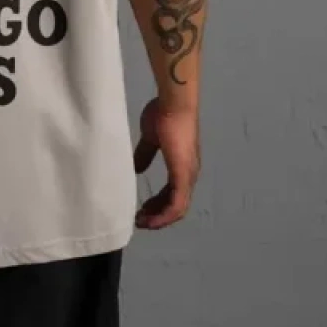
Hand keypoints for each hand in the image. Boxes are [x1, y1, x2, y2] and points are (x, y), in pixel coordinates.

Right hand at [133, 97, 200, 230]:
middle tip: (139, 219)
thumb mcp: (150, 137)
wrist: (174, 105)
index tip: (141, 209)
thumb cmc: (163, 116)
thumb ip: (146, 153)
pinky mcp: (183, 176)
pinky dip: (164, 216)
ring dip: (159, 218)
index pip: (172, 193)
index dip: (158, 204)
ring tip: (142, 222)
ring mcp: (188, 176)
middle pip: (175, 204)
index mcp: (182, 165)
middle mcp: (188, 174)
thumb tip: (138, 168)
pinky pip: (177, 205)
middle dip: (157, 214)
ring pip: (177, 208)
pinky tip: (151, 220)